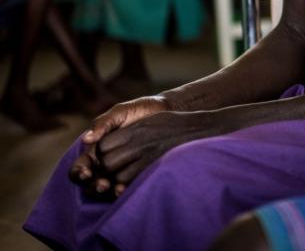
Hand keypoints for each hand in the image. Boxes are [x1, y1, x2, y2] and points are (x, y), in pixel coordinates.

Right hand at [68, 95, 170, 197]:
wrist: (165, 112)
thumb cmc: (139, 110)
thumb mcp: (120, 113)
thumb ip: (103, 123)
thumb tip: (86, 139)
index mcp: (96, 150)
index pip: (80, 167)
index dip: (78, 172)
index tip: (86, 172)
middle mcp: (105, 164)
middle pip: (89, 183)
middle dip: (92, 186)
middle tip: (102, 184)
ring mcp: (120, 171)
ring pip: (105, 189)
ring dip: (104, 191)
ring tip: (111, 187)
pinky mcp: (136, 174)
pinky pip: (125, 187)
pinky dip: (121, 192)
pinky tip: (124, 190)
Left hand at [92, 109, 213, 196]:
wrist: (201, 129)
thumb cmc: (176, 124)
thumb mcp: (152, 120)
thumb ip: (130, 130)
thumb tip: (108, 141)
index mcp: (137, 129)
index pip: (104, 145)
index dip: (103, 151)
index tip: (109, 153)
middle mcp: (140, 143)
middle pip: (108, 162)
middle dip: (107, 167)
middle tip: (115, 167)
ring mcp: (149, 158)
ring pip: (119, 176)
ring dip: (118, 178)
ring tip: (127, 174)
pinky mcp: (157, 170)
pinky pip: (135, 183)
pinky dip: (130, 185)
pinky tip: (136, 180)